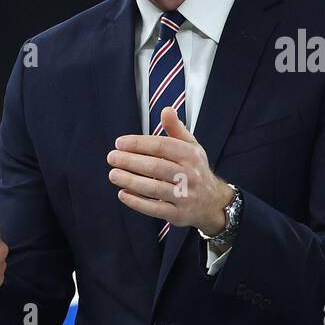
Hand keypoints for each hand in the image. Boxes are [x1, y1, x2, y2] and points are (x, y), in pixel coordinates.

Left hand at [107, 107, 233, 234]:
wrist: (213, 202)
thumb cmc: (194, 170)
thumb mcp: (191, 147)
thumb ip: (176, 130)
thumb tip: (166, 110)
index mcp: (191, 156)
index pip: (162, 146)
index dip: (139, 144)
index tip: (119, 143)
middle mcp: (190, 175)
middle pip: (156, 167)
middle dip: (131, 161)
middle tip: (112, 157)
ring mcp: (184, 196)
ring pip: (154, 188)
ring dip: (130, 181)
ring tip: (113, 174)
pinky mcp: (178, 214)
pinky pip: (155, 208)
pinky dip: (137, 202)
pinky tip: (122, 194)